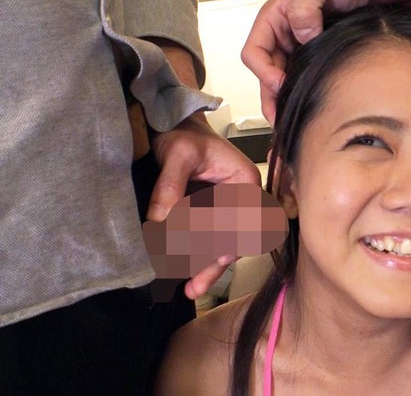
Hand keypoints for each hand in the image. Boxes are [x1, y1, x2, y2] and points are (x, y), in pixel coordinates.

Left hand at [147, 113, 259, 299]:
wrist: (172, 125)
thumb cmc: (182, 133)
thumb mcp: (177, 153)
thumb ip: (170, 186)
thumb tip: (160, 221)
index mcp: (245, 183)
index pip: (243, 221)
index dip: (226, 242)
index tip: (208, 258)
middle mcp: (242, 200)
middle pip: (234, 239)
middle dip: (214, 264)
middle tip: (194, 286)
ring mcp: (226, 210)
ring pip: (221, 246)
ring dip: (206, 268)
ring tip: (190, 290)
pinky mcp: (209, 216)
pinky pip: (206, 241)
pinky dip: (196, 258)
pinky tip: (184, 277)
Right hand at [241, 0, 369, 124]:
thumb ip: (306, 3)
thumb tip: (300, 32)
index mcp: (274, 19)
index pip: (254, 52)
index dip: (264, 72)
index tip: (280, 84)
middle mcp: (282, 36)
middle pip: (264, 74)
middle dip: (270, 98)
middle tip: (279, 118)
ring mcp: (297, 49)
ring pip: (280, 83)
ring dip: (281, 102)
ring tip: (288, 122)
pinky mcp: (313, 59)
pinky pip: (300, 81)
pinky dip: (299, 97)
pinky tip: (306, 109)